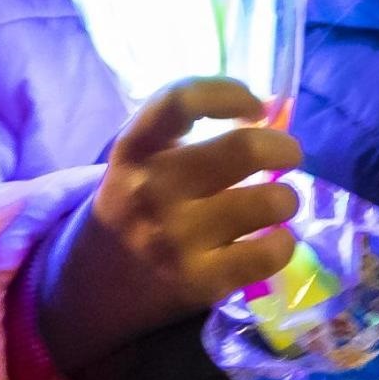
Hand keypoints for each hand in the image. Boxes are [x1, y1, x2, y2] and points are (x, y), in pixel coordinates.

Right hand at [37, 79, 300, 377]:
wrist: (90, 286)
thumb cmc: (132, 210)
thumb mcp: (139, 162)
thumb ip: (186, 134)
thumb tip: (272, 110)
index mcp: (134, 150)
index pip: (183, 100)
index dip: (230, 93)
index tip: (255, 106)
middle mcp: (152, 190)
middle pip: (244, 148)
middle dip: (283, 147)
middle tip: (288, 154)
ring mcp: (175, 239)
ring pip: (268, 201)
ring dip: (287, 198)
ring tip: (280, 202)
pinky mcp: (198, 282)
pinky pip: (269, 254)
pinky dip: (284, 243)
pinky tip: (274, 240)